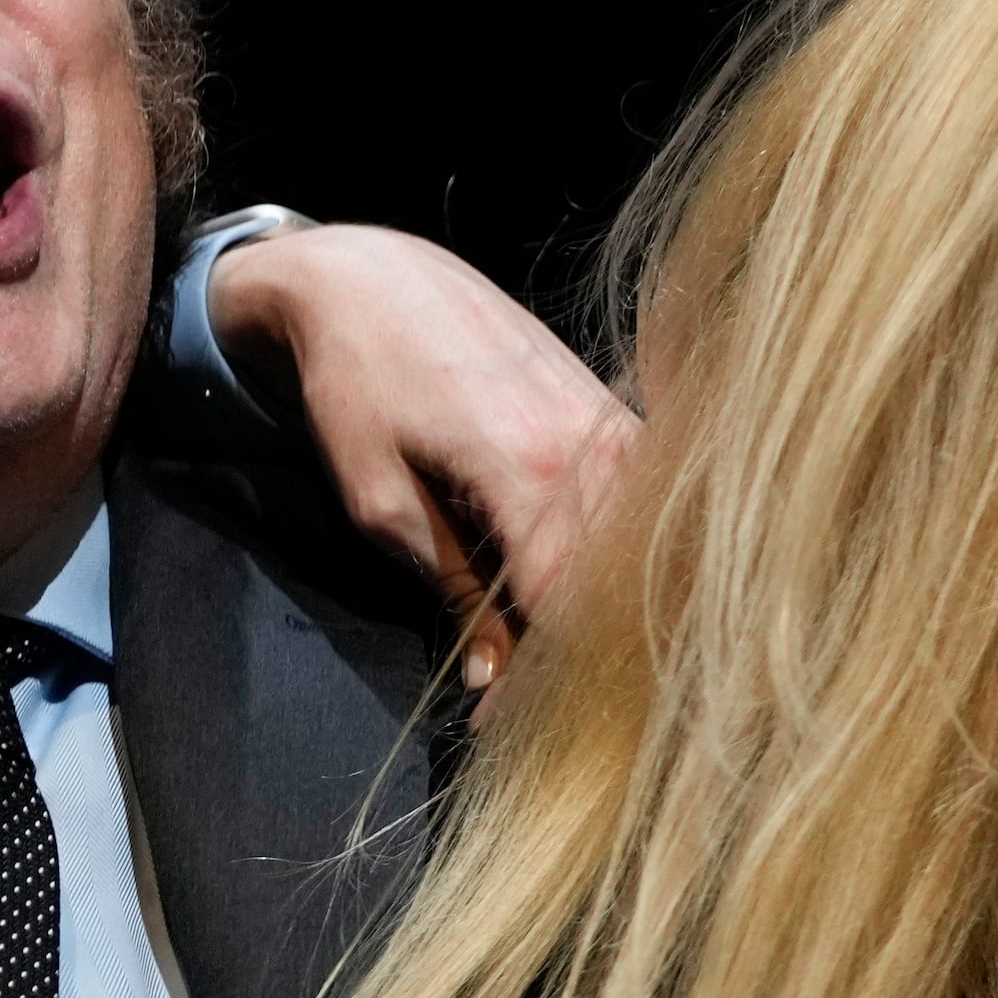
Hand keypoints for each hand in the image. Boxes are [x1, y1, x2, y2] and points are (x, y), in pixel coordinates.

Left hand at [206, 223, 637, 687]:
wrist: (370, 274)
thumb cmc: (356, 381)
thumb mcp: (379, 499)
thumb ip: (450, 584)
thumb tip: (492, 673)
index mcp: (531, 469)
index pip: (568, 608)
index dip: (542, 680)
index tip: (505, 723)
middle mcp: (592, 442)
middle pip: (618, 582)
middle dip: (581, 655)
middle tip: (534, 703)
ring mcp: (612, 419)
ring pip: (640, 545)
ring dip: (605, 607)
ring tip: (556, 653)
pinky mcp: (612, 406)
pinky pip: (640, 499)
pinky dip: (620, 553)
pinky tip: (589, 587)